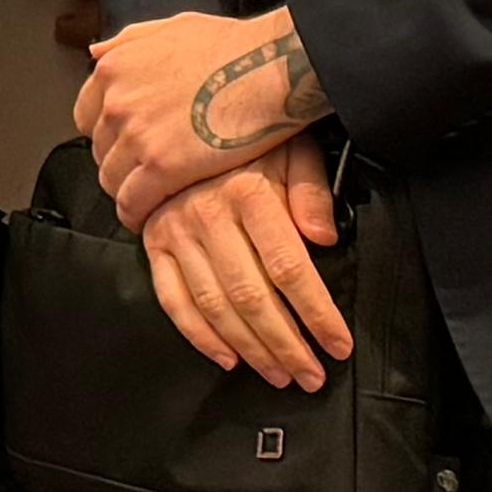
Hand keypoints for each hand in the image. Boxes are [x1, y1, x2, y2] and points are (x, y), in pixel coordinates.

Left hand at [79, 6, 329, 227]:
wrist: (271, 68)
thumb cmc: (233, 47)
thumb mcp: (170, 28)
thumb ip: (128, 41)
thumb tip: (96, 50)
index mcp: (114, 69)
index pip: (86, 115)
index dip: (107, 133)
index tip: (124, 144)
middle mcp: (116, 102)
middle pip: (99, 148)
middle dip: (119, 163)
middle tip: (142, 175)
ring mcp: (136, 135)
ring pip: (111, 178)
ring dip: (127, 190)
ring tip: (148, 200)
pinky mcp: (162, 166)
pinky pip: (132, 201)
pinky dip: (137, 214)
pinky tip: (149, 221)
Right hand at [138, 137, 354, 386]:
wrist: (181, 116)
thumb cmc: (246, 138)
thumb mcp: (289, 146)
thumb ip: (312, 191)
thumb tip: (325, 237)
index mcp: (246, 192)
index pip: (288, 268)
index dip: (317, 314)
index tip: (338, 345)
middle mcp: (205, 214)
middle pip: (251, 296)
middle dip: (287, 344)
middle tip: (312, 375)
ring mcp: (174, 230)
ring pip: (214, 305)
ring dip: (250, 348)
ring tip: (280, 374)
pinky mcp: (153, 242)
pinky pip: (171, 298)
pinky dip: (198, 334)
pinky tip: (227, 358)